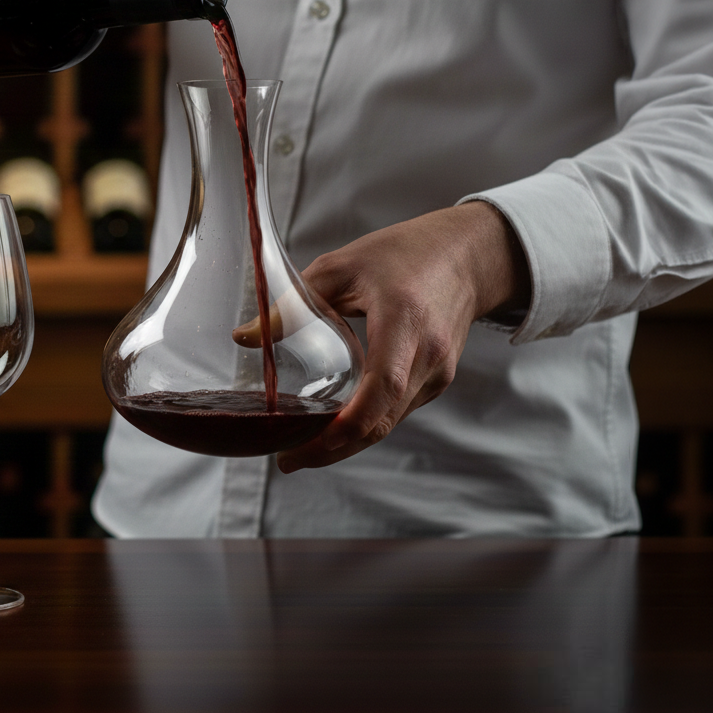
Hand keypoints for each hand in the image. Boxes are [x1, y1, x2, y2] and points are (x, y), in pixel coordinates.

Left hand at [273, 201, 529, 473]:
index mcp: (405, 322)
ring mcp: (439, 372)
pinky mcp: (438, 380)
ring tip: (303, 446)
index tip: (302, 448)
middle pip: (381, 422)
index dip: (342, 428)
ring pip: (389, 424)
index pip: (381, 391)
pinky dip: (367, 423)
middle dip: (333, 450)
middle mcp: (429, 355)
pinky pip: (398, 412)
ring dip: (348, 441)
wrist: (467, 255)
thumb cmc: (406, 253)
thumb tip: (245, 338)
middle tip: (288, 460)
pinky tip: (336, 423)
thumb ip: (293, 304)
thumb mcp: (341, 268)